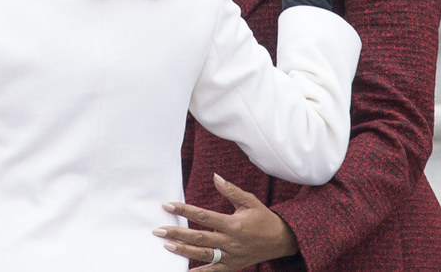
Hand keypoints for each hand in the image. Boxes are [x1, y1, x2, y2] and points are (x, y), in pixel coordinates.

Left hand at [155, 174, 298, 270]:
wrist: (281, 240)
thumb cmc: (264, 219)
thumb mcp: (250, 201)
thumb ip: (231, 191)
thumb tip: (215, 177)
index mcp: (233, 224)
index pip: (203, 216)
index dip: (184, 210)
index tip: (167, 205)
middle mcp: (230, 241)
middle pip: (199, 237)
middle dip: (177, 233)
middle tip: (159, 231)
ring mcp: (231, 255)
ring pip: (203, 254)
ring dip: (183, 250)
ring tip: (166, 245)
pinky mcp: (232, 265)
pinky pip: (214, 270)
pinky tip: (185, 271)